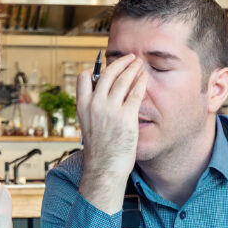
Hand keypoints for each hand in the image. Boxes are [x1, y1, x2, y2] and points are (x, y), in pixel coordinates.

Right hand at [75, 54, 148, 213]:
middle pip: (107, 74)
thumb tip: (102, 94)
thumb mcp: (88, 125)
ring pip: (122, 80)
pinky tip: (144, 78)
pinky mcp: (126, 117)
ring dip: (132, 68)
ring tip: (139, 64)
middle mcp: (94, 105)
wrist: (104, 169)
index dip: (95, 70)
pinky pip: (135, 93)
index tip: (105, 68)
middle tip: (130, 58)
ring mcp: (110, 110)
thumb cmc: (99, 150)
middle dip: (120, 63)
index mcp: (82, 106)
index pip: (84, 77)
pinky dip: (141, 82)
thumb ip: (93, 108)